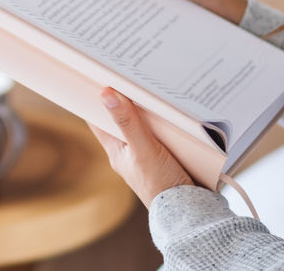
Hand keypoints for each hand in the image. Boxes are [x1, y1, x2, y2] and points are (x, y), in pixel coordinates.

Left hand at [88, 87, 193, 207]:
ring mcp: (148, 152)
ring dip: (149, 108)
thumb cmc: (161, 185)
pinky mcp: (168, 154)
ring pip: (144, 123)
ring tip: (150, 84)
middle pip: (122, 118)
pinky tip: (173, 108)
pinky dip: (166, 120)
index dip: (94, 100)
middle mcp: (130, 150)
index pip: (97, 120)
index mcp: (117, 150)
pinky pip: (163, 131)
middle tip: (126, 74)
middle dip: (125, 98)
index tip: (94, 77)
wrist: (190, 209)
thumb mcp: (143, 150)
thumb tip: (106, 94)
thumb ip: (127, 123)